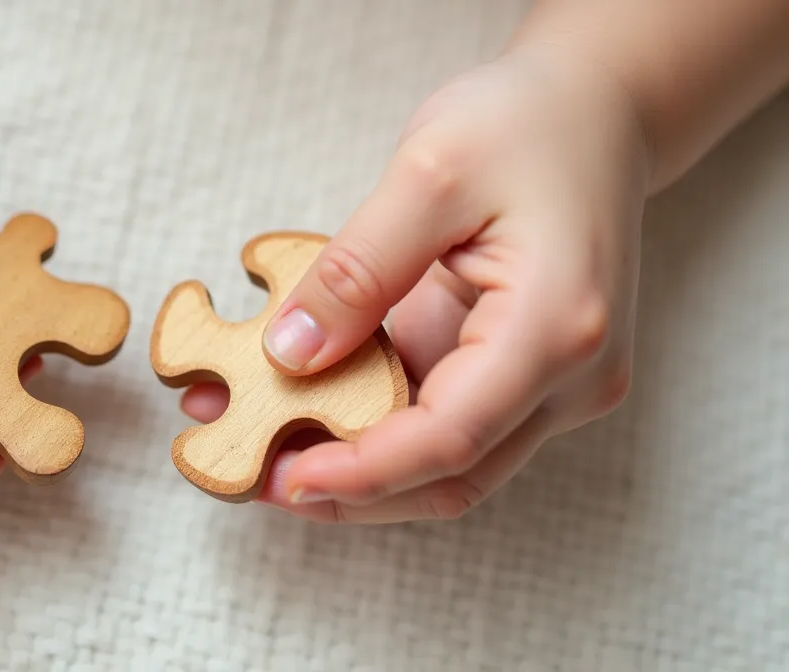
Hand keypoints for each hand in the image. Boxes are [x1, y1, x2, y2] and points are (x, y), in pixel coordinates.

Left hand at [180, 45, 648, 522]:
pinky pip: (444, 424)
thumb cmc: (526, 124)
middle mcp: (571, 377)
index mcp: (555, 327)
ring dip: (354, 468)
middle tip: (247, 474)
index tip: (280, 477)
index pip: (451, 437)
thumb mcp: (428, 171)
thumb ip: (358, 271)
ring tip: (259, 442)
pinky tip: (304, 408)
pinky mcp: (524, 377)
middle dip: (347, 492)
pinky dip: (374, 426)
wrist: (596, 111)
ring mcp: (554, 384)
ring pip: (447, 465)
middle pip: (451, 475)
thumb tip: (290, 355)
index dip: (361, 473)